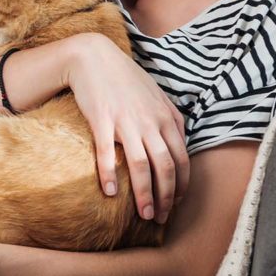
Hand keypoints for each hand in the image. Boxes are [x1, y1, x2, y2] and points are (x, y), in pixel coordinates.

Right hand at [63, 33, 191, 223]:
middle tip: (159, 218)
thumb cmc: (124, 77)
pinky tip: (109, 193)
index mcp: (166, 117)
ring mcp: (126, 121)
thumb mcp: (156, 95)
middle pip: (166, 167)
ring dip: (144, 194)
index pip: (182, 159)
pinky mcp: (102, 120)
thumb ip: (170, 119)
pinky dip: (109, 174)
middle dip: (165, 197)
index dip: (181, 186)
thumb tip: (179, 142)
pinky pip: (107, 153)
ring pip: (142, 165)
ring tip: (143, 214)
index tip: (174, 203)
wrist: (94, 57)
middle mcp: (150, 122)